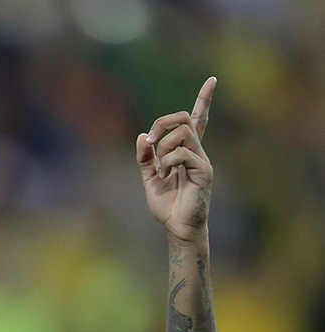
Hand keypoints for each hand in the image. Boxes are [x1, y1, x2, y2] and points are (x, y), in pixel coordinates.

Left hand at [137, 78, 214, 243]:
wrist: (177, 228)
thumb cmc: (167, 206)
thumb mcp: (150, 179)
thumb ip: (145, 159)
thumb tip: (142, 136)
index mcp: (185, 151)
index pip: (197, 120)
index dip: (204, 100)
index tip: (212, 80)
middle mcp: (196, 151)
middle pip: (184, 117)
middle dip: (162, 122)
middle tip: (150, 142)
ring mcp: (201, 159)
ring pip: (182, 132)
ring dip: (164, 146)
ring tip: (162, 166)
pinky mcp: (204, 170)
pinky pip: (183, 153)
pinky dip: (169, 161)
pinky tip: (168, 176)